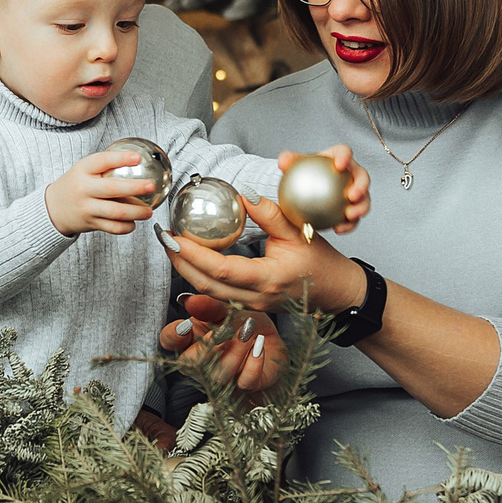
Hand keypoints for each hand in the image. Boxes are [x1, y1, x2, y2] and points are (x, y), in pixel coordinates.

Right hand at [46, 146, 163, 236]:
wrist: (53, 208)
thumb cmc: (75, 185)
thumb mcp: (83, 169)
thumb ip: (105, 166)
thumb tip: (137, 160)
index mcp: (83, 170)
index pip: (102, 161)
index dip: (121, 158)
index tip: (138, 158)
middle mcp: (84, 189)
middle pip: (112, 189)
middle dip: (135, 187)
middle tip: (150, 186)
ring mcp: (87, 208)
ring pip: (116, 212)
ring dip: (136, 212)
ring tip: (148, 211)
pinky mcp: (91, 223)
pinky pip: (113, 227)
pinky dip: (127, 226)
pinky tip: (134, 223)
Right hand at [158, 295, 285, 393]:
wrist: (273, 342)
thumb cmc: (246, 324)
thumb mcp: (229, 308)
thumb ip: (209, 306)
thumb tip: (188, 301)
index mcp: (192, 338)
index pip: (170, 340)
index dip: (173, 336)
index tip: (186, 326)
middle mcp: (203, 362)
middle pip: (191, 362)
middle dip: (211, 343)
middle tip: (231, 327)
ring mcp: (223, 377)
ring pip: (218, 374)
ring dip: (235, 350)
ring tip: (249, 331)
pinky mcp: (246, 385)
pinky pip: (245, 381)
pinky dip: (254, 362)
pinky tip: (260, 345)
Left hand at [165, 193, 370, 315]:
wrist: (337, 292)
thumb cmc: (321, 263)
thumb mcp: (299, 231)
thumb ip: (270, 214)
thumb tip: (243, 194)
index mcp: (269, 279)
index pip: (222, 269)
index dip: (194, 255)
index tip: (175, 238)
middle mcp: (257, 298)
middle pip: (206, 285)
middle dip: (180, 263)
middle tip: (164, 239)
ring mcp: (252, 307)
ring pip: (209, 293)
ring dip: (187, 271)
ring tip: (173, 248)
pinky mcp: (250, 308)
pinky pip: (218, 295)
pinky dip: (200, 278)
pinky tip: (191, 262)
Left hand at [280, 144, 371, 231]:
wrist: (304, 193)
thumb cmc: (303, 176)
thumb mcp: (294, 169)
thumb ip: (289, 163)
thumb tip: (283, 161)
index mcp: (337, 158)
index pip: (344, 152)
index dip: (345, 156)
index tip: (339, 165)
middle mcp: (350, 174)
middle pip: (362, 176)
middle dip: (361, 185)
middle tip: (351, 195)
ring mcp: (355, 192)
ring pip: (364, 199)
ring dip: (360, 207)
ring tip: (349, 215)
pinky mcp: (353, 209)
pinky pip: (355, 217)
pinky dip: (349, 224)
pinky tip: (338, 228)